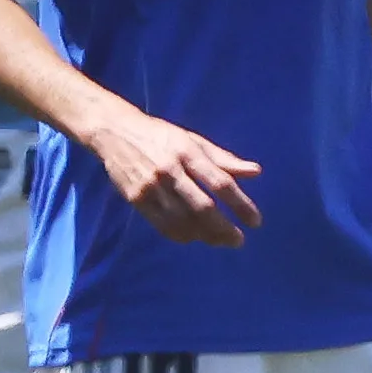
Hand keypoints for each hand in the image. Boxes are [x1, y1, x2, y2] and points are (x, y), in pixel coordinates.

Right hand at [94, 105, 260, 243]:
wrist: (115, 131)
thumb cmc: (162, 136)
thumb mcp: (194, 141)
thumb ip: (224, 159)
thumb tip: (256, 172)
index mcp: (188, 152)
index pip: (221, 183)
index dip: (241, 205)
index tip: (255, 221)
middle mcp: (170, 170)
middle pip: (203, 207)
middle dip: (224, 228)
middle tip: (239, 240)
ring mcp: (151, 186)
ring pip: (183, 220)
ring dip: (205, 235)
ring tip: (220, 241)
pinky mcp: (136, 198)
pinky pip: (162, 224)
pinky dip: (180, 235)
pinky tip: (194, 238)